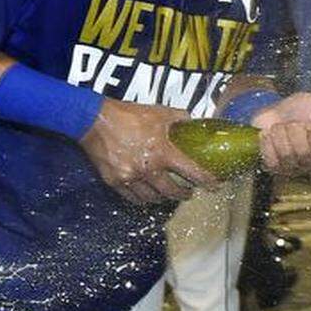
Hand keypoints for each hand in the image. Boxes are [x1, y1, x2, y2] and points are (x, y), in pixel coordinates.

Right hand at [80, 100, 216, 204]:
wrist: (94, 120)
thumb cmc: (128, 114)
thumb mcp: (158, 112)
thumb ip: (178, 117)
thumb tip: (191, 121)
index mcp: (162, 152)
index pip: (192, 173)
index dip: (207, 181)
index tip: (215, 186)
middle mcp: (148, 169)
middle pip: (172, 193)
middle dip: (184, 194)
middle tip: (188, 192)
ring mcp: (130, 178)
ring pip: (152, 198)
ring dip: (163, 198)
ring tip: (166, 193)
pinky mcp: (114, 182)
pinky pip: (133, 198)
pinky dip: (142, 198)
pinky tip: (146, 194)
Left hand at [251, 93, 310, 174]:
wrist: (277, 110)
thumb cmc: (303, 110)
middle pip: (304, 154)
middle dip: (295, 130)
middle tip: (294, 122)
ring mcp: (294, 168)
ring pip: (287, 155)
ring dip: (280, 133)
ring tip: (281, 126)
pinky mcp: (275, 167)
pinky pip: (271, 160)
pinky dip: (268, 142)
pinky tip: (270, 135)